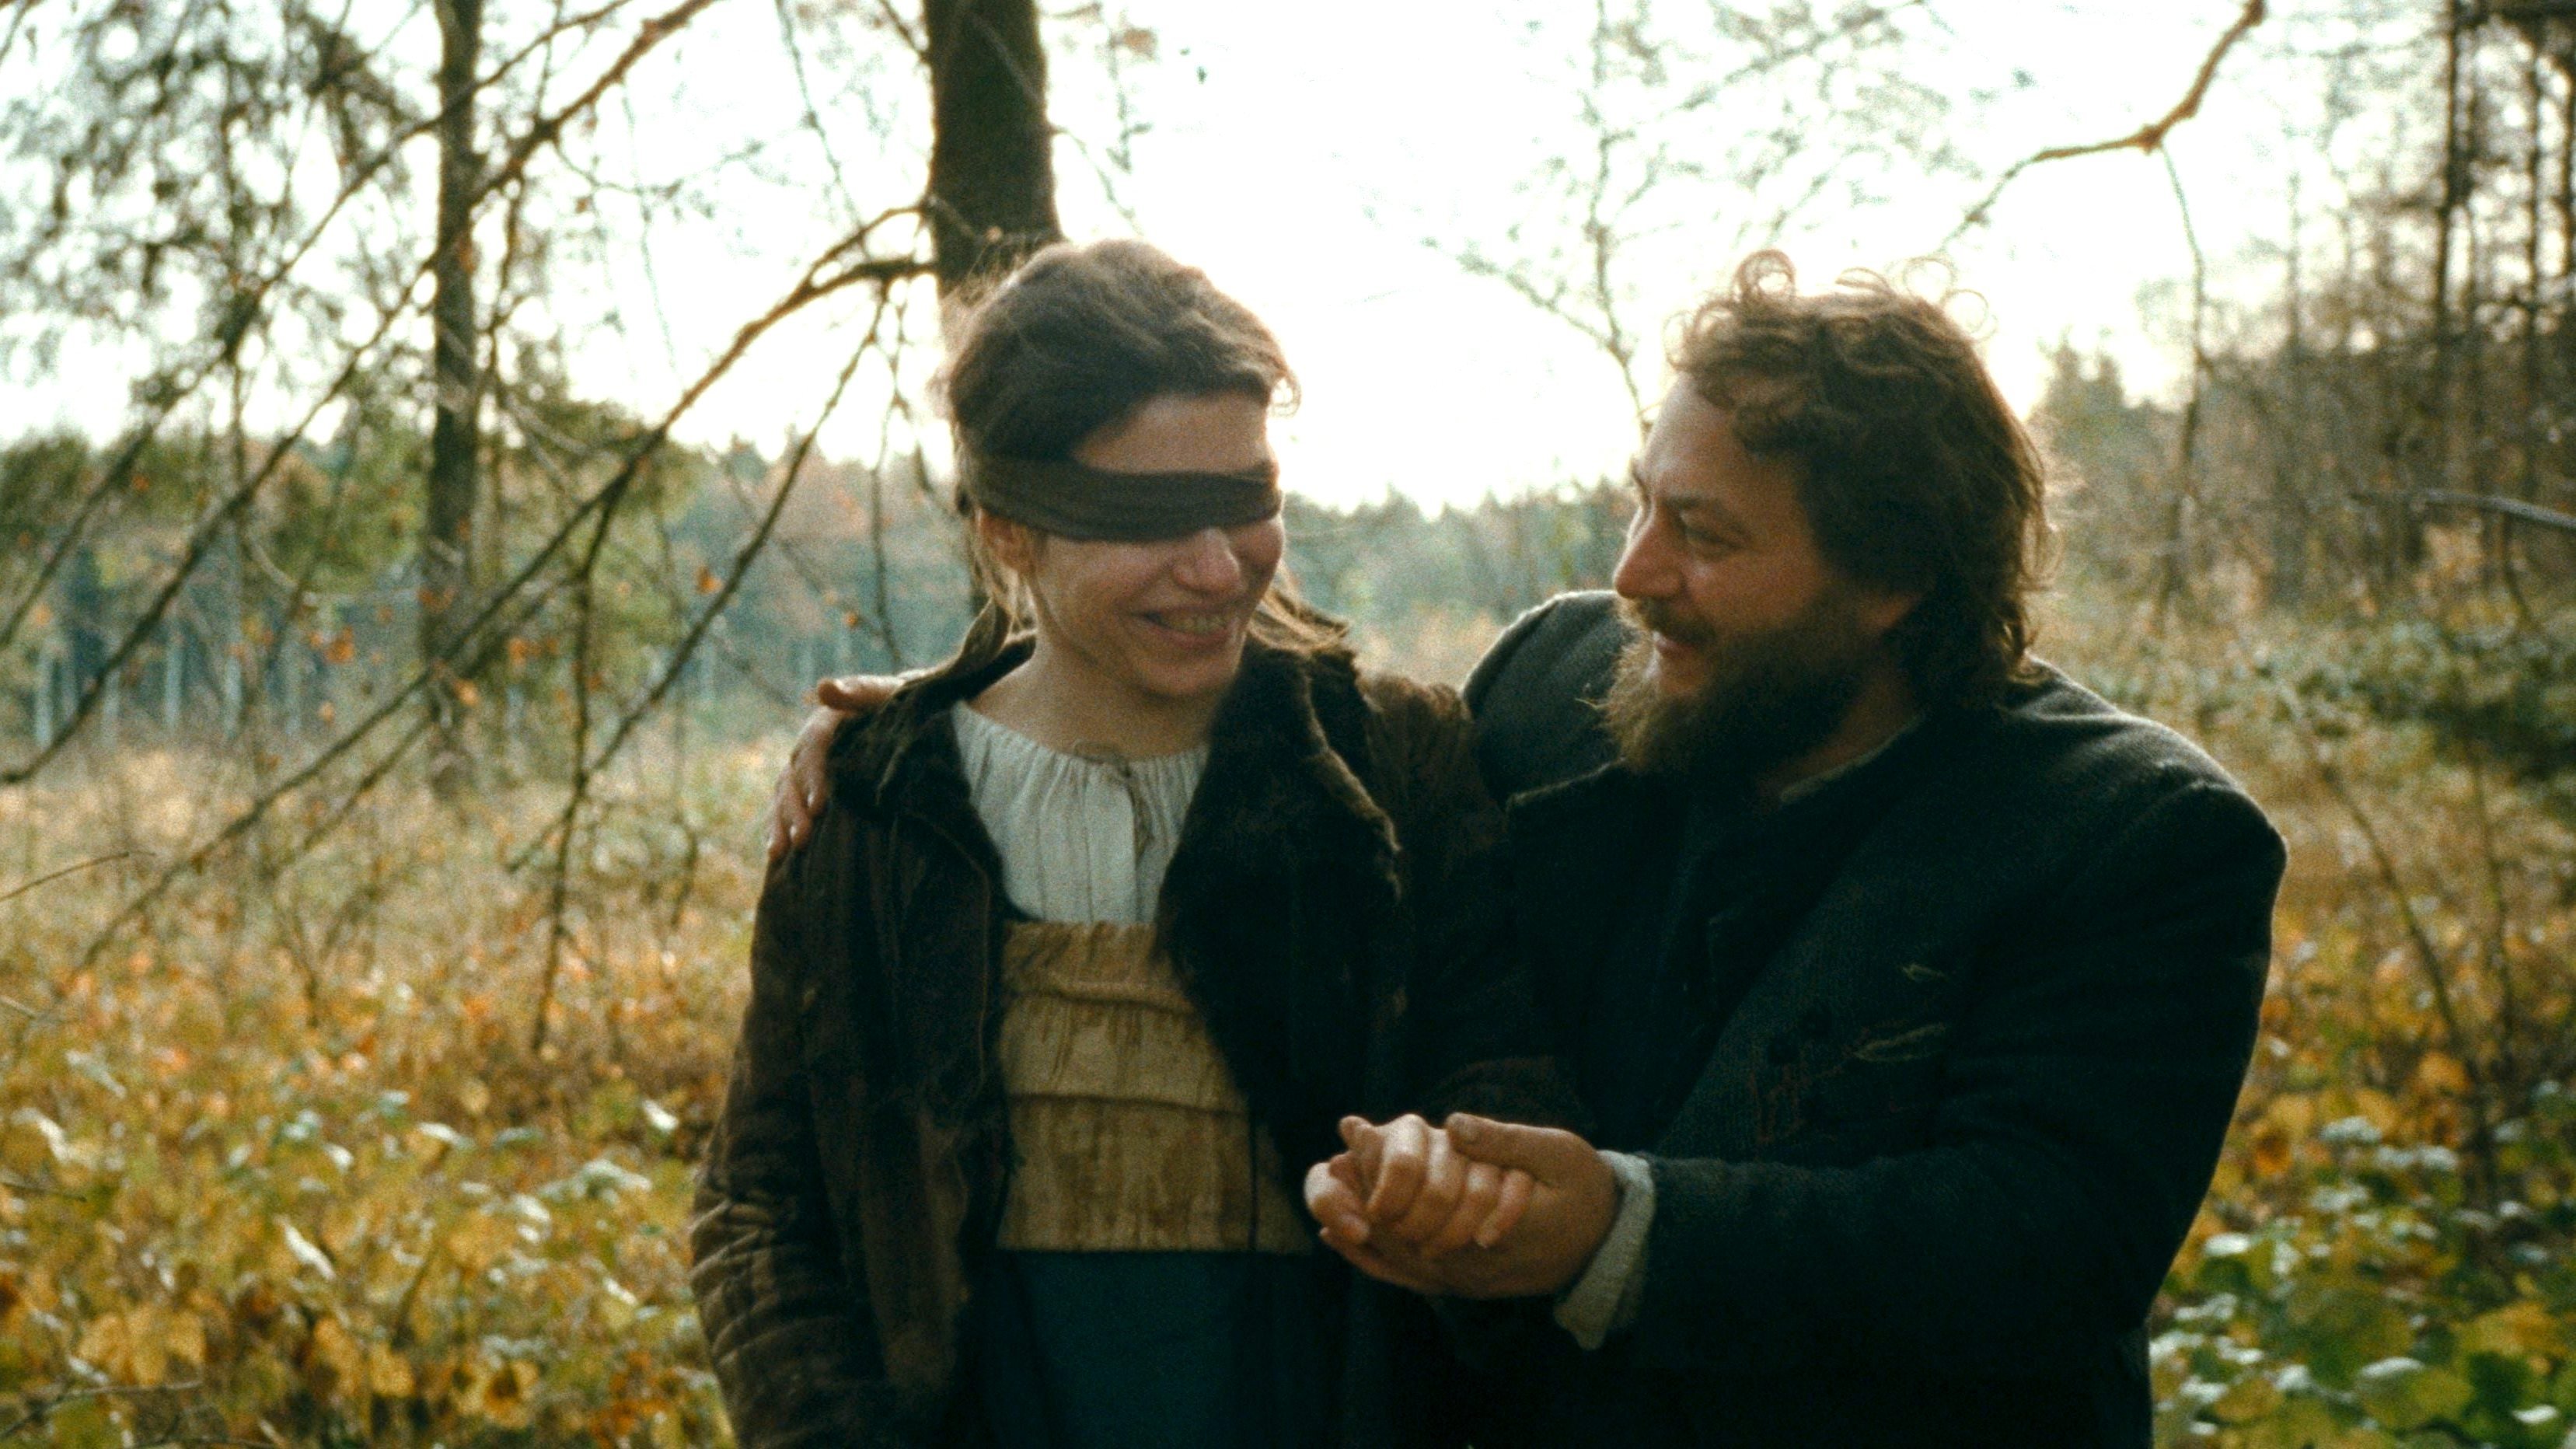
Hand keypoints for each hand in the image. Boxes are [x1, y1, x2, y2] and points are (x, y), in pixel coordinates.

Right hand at [765, 674, 900, 859]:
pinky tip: (776, 855)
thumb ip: (858, 690)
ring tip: (781, 853)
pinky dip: (778, 829)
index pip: (812, 747)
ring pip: (785, 796)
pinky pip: (786, 808)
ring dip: (781, 824)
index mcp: (826, 720)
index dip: (812, 776)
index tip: (820, 806)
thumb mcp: (887, 694)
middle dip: (795, 809)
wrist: (908, 718)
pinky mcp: (808, 789)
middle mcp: (809, 745)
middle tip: (803, 838)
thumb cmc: (901, 706)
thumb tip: (824, 687)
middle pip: (793, 776)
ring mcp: (806, 769)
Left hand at [1309, 1113, 1619, 1299]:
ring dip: (1361, 1225)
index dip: (1380, 1162)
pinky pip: (1409, 1279)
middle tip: (1331, 1155)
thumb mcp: (1558, 1153)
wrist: (1610, 1245)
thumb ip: (1505, 1141)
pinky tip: (1348, 1242)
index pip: (1413, 1198)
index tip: (1352, 1129)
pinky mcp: (1467, 1286)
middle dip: (1359, 1192)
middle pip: (1394, 1231)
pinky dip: (1375, 1261)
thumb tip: (1452, 1124)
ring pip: (1396, 1259)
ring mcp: (1465, 1281)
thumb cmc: (1586, 1191)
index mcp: (1487, 1227)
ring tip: (1332, 1184)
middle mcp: (1468, 1265)